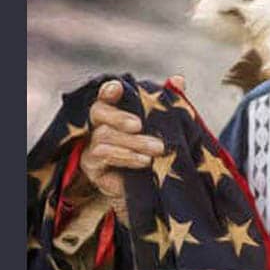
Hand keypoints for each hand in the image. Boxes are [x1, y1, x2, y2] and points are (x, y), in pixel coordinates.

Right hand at [79, 76, 185, 198]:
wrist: (151, 190)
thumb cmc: (155, 153)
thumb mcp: (165, 128)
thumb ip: (169, 104)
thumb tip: (179, 80)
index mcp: (115, 111)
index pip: (106, 95)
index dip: (109, 90)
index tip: (117, 88)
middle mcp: (98, 125)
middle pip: (99, 112)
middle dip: (118, 117)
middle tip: (139, 125)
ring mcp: (91, 144)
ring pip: (105, 136)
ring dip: (133, 142)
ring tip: (157, 149)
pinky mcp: (91, 165)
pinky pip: (103, 156)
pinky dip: (126, 156)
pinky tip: (145, 161)